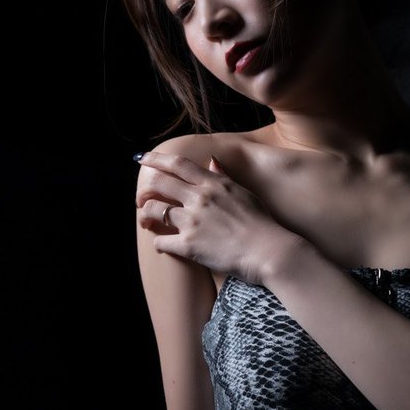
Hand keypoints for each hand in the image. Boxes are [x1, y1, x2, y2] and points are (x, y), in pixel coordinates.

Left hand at [135, 149, 298, 284]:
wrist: (269, 251)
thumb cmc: (262, 223)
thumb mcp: (244, 193)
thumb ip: (223, 177)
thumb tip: (212, 162)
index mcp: (213, 184)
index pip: (177, 164)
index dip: (155, 159)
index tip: (142, 158)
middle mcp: (199, 199)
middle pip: (158, 184)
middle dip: (143, 190)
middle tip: (140, 199)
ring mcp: (192, 222)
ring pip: (152, 211)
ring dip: (145, 216)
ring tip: (146, 222)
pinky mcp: (189, 246)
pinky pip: (161, 241)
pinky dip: (158, 243)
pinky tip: (162, 246)